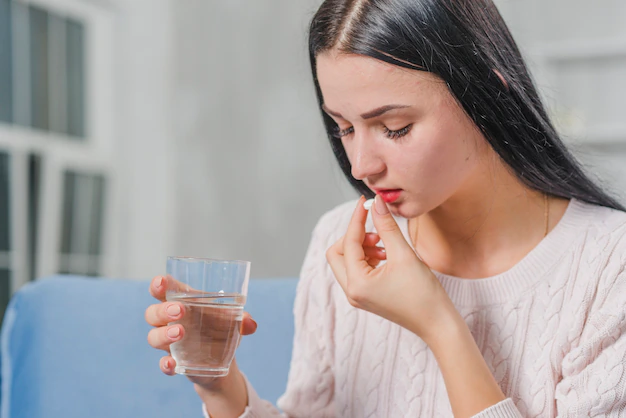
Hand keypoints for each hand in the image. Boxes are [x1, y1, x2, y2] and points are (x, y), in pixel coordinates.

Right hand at [144, 275, 257, 389]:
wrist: (223, 357)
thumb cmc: (222, 327)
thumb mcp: (233, 320)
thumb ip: (243, 319)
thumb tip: (250, 323)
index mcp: (183, 302)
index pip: (163, 290)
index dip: (158, 284)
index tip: (161, 282)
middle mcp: (170, 321)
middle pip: (153, 313)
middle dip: (163, 310)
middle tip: (180, 311)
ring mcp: (169, 342)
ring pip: (153, 336)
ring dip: (163, 334)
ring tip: (179, 332)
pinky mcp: (174, 362)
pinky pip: (163, 364)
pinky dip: (165, 364)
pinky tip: (172, 363)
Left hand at [326, 196, 455, 339]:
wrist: (437, 323)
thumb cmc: (423, 293)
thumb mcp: (404, 254)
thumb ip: (387, 227)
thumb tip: (376, 203)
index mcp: (356, 283)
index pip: (348, 243)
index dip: (357, 220)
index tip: (366, 202)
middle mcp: (351, 291)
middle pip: (337, 253)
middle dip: (354, 237)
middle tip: (376, 232)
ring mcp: (357, 295)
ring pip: (346, 261)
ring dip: (362, 247)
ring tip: (386, 245)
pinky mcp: (366, 296)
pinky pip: (357, 269)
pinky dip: (368, 257)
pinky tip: (387, 255)